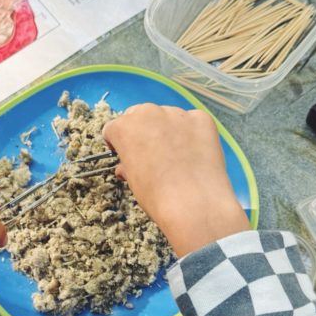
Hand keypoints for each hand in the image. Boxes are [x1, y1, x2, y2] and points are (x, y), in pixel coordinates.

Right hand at [102, 104, 249, 256]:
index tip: (126, 156)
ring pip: (168, 117)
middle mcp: (149, 113)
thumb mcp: (133, 182)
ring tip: (177, 157)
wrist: (194, 202)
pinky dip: (192, 134)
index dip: (119, 144)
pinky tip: (195, 154)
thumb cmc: (156, 195)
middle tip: (153, 155)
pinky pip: (192, 122)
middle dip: (143, 132)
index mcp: (125, 127)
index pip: (114, 128)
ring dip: (168, 131)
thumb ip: (128, 166)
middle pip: (140, 116)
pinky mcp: (202, 118)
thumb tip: (126, 167)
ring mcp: (177, 113)